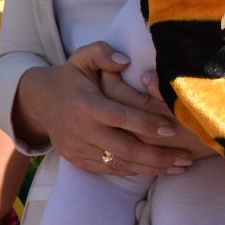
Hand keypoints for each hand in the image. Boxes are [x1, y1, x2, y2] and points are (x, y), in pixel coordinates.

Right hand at [22, 42, 194, 174]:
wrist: (39, 102)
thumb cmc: (70, 78)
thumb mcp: (82, 58)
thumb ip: (102, 53)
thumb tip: (125, 61)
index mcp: (84, 104)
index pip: (118, 117)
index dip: (145, 124)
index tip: (171, 130)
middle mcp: (80, 129)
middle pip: (123, 148)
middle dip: (157, 156)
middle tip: (185, 157)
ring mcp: (77, 147)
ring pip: (119, 163)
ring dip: (151, 168)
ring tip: (179, 167)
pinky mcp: (76, 159)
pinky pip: (108, 169)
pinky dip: (134, 171)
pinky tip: (156, 170)